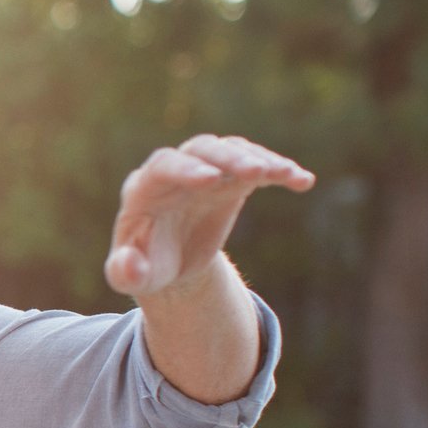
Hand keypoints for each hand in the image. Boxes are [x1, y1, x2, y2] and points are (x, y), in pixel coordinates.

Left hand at [104, 136, 313, 298]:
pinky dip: (279, 169)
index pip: (163, 166)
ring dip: (258, 158)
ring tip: (284, 173)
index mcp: (144, 189)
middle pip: (201, 149)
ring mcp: (206, 171)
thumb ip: (124, 272)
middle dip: (227, 159)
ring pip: (230, 150)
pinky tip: (302, 181)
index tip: (210, 181)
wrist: (170, 263)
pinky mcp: (231, 179)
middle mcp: (175, 172)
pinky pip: (257, 165)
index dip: (185, 170)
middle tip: (255, 173)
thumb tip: (129, 264)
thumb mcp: (132, 278)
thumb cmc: (147, 267)